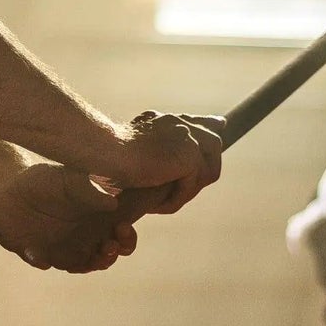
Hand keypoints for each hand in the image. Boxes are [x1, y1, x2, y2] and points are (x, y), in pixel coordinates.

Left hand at [0, 163, 138, 272]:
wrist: (10, 186)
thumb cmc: (46, 181)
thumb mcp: (70, 181)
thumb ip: (90, 191)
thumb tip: (113, 204)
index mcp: (95, 222)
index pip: (119, 238)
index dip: (127, 239)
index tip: (123, 228)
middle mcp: (81, 240)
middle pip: (104, 257)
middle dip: (109, 256)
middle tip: (109, 247)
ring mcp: (59, 249)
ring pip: (77, 265)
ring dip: (83, 264)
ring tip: (86, 258)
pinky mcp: (35, 253)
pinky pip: (40, 261)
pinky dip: (40, 260)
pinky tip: (39, 255)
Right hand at [98, 112, 224, 213]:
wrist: (106, 151)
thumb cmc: (110, 155)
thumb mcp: (137, 148)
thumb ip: (158, 149)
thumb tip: (176, 163)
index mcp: (170, 120)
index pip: (203, 121)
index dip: (211, 126)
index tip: (218, 126)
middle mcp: (182, 124)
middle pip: (213, 146)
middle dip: (201, 173)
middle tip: (176, 193)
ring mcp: (188, 138)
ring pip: (207, 171)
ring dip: (186, 191)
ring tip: (163, 201)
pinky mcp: (189, 156)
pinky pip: (192, 186)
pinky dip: (175, 199)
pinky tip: (157, 205)